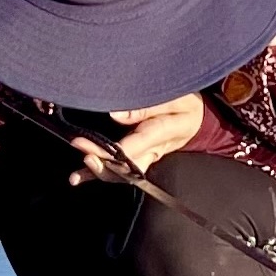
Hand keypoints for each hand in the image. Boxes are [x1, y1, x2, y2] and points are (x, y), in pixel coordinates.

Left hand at [68, 92, 206, 186]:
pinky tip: (81, 177)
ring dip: (98, 174)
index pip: (133, 148)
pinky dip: (99, 173)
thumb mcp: (174, 99)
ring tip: (77, 175)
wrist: (198, 120)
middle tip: (81, 151)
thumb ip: (146, 106)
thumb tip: (115, 114)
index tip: (86, 144)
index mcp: (159, 135)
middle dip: (101, 164)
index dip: (109, 151)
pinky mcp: (138, 157)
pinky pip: (119, 170)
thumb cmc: (185, 106)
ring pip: (121, 174)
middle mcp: (150, 151)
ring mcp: (144, 157)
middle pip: (126, 168)